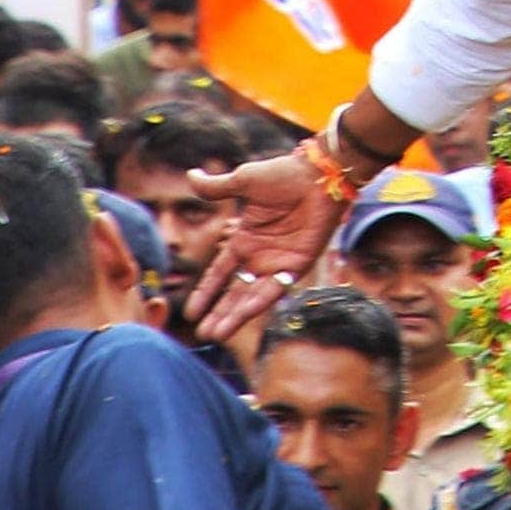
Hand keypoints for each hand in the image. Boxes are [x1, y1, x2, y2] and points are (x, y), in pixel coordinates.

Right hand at [188, 150, 345, 342]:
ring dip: (236, 315)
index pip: (219, 273)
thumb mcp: (245, 180)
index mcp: (245, 240)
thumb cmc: (285, 174)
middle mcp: (260, 256)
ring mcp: (279, 261)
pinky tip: (245, 314)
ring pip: (252, 295)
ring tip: (217, 336)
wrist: (321, 173)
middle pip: (234, 292)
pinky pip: (277, 286)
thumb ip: (216, 187)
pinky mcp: (299, 262)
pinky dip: (261, 300)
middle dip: (219, 313)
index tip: (190, 313)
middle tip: (204, 335)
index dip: (205, 292)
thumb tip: (190, 175)